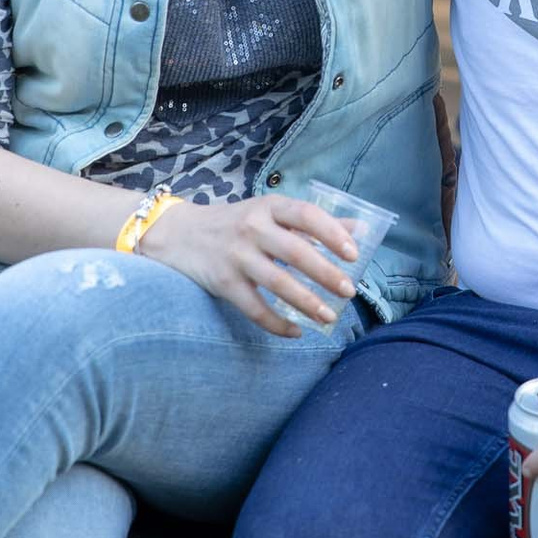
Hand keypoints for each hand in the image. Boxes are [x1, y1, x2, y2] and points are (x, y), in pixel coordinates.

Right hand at [134, 195, 361, 337]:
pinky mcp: (223, 282)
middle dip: (326, 273)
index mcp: (269, 206)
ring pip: (278, 282)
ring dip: (307, 302)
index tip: (353, 253)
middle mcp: (252, 227)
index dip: (332, 233)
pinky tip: (296, 331)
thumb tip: (360, 230)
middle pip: (296, 252)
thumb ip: (312, 223)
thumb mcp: (271, 213)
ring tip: (330, 316)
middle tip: (349, 290)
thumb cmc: (236, 223)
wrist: (177, 234)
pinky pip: (254, 308)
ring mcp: (236, 255)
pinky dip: (277, 323)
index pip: (306, 215)